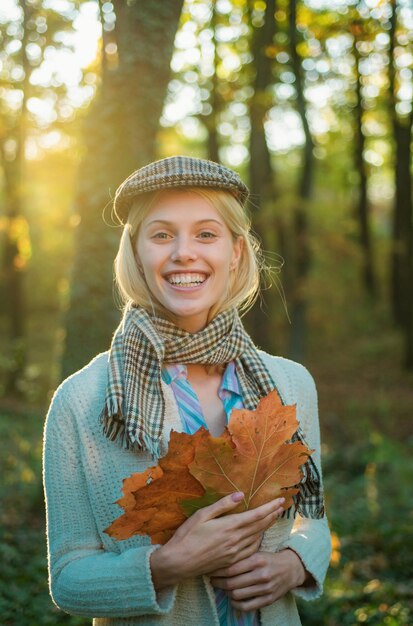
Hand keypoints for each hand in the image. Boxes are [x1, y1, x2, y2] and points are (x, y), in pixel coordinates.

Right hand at [150, 493, 284, 588]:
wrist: (179, 563)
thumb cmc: (187, 536)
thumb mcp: (202, 515)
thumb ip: (223, 505)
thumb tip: (241, 494)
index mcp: (229, 526)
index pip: (256, 515)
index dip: (270, 507)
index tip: (280, 501)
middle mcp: (236, 540)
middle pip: (260, 526)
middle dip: (272, 515)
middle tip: (282, 507)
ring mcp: (235, 553)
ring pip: (257, 538)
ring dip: (267, 527)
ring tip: (273, 519)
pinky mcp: (232, 562)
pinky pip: (251, 550)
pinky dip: (258, 540)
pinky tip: (258, 537)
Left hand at [209, 548, 308, 611]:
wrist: (291, 568)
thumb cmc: (268, 558)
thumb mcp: (257, 552)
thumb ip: (241, 556)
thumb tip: (219, 560)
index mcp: (257, 560)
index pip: (231, 568)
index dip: (217, 570)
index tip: (210, 570)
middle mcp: (261, 574)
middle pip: (232, 582)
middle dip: (218, 582)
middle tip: (211, 580)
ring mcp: (265, 588)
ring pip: (237, 595)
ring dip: (226, 592)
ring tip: (222, 587)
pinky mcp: (268, 600)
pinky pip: (247, 606)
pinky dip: (236, 604)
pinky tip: (232, 599)